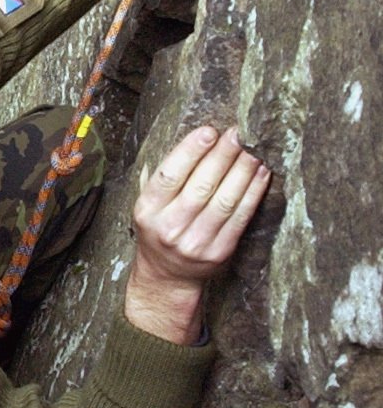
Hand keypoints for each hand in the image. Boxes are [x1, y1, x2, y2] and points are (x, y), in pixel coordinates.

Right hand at [125, 127, 270, 343]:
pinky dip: (254, 192)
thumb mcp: (148, 206)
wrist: (166, 276)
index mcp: (147, 211)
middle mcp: (169, 227)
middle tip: (238, 134)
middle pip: (202, 185)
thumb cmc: (158, 231)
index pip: (170, 175)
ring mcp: (195, 242)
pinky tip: (261, 174)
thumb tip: (199, 141)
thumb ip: (164, 178)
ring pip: (225, 199)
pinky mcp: (219, 251)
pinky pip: (240, 217)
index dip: (191, 150)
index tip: (209, 131)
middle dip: (223, 155)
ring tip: (253, 150)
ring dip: (243, 171)